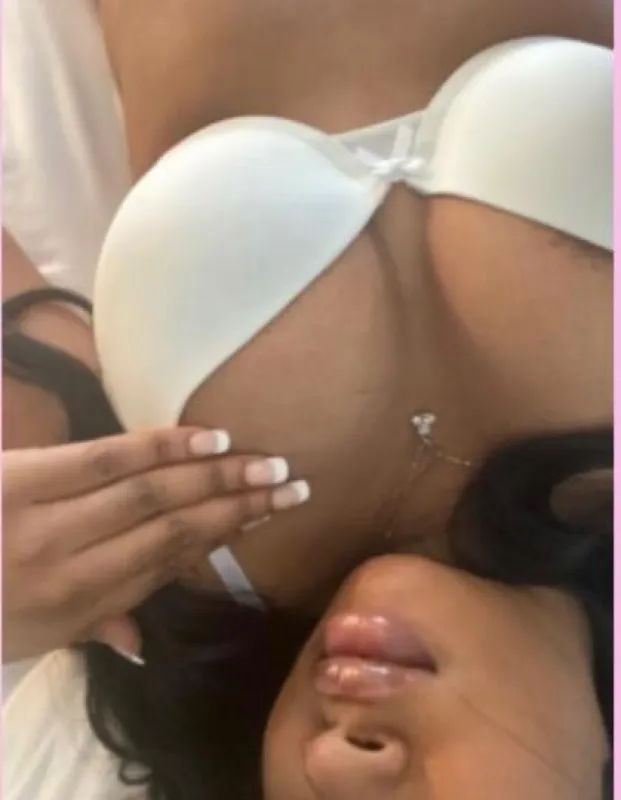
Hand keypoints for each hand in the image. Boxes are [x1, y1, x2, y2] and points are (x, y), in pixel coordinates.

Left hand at [3, 427, 308, 662]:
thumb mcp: (30, 637)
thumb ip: (92, 630)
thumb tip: (141, 646)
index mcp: (79, 609)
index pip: (169, 563)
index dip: (226, 535)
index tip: (271, 512)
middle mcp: (74, 571)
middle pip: (174, 529)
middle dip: (239, 503)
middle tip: (291, 481)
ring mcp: (47, 523)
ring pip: (151, 494)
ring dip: (216, 476)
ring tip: (262, 460)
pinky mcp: (20, 478)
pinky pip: (104, 459)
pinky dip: (161, 448)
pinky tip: (205, 441)